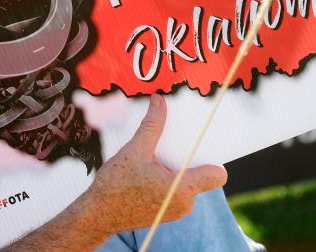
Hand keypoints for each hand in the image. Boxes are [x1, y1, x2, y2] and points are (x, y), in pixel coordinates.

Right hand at [84, 96, 226, 232]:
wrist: (99, 214)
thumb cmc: (116, 186)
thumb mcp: (134, 150)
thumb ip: (152, 126)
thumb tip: (160, 101)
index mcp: (183, 188)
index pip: (217, 174)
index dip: (211, 158)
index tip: (196, 146)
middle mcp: (185, 204)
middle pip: (199, 175)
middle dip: (184, 160)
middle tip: (166, 147)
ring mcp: (176, 211)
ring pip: (186, 184)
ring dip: (173, 171)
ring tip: (152, 161)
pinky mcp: (166, 214)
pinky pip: (175, 193)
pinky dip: (165, 182)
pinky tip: (145, 175)